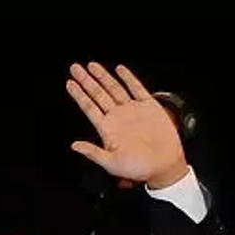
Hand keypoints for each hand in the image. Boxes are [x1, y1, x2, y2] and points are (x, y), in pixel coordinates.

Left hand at [65, 64, 187, 190]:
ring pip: (114, 88)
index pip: (89, 108)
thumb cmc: (138, 169)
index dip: (79, 95)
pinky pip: (137, 88)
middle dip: (86, 81)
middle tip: (75, 68)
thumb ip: (93, 153)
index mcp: (107, 129)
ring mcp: (132, 110)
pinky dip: (128, 78)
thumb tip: (74, 146)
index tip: (69, 83)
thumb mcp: (111, 164)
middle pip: (98, 94)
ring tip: (91, 66)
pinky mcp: (149, 106)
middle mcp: (118, 117)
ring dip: (103, 77)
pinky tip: (120, 69)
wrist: (164, 165)